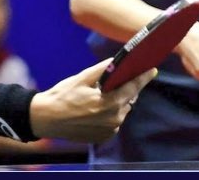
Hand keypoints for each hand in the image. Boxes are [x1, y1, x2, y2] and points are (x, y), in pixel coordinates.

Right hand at [28, 59, 153, 142]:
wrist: (46, 118)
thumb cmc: (62, 96)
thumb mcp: (82, 78)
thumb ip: (103, 69)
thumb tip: (118, 61)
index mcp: (109, 103)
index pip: (133, 87)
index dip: (143, 77)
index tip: (152, 70)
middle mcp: (113, 119)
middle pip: (128, 99)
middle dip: (125, 88)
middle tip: (115, 80)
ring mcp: (109, 130)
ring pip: (121, 110)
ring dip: (116, 102)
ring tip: (100, 95)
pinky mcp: (104, 137)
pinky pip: (114, 121)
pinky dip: (110, 113)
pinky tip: (96, 108)